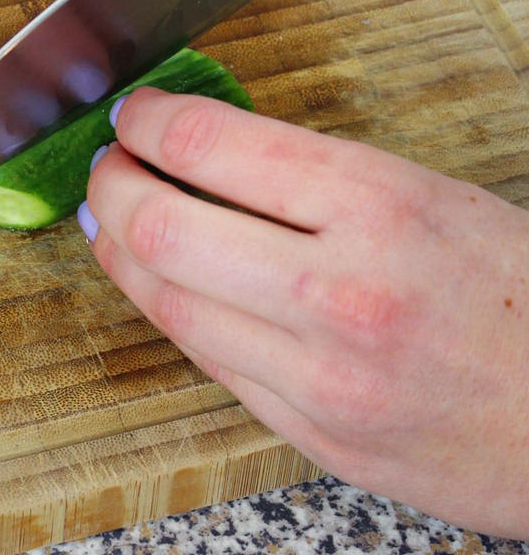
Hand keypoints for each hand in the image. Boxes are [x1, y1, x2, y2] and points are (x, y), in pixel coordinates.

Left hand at [79, 91, 528, 537]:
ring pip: (175, 309)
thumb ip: (335, 189)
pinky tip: (176, 295)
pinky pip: (218, 369)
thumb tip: (230, 161)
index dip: (149, 125)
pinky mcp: (315, 437)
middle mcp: (338, 293)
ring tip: (118, 231)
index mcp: (382, 209)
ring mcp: (319, 377)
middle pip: (164, 231)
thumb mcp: (445, 207)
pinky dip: (183, 322)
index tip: (134, 117)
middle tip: (109, 172)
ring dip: (128, 263)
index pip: (214, 148)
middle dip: (116, 190)